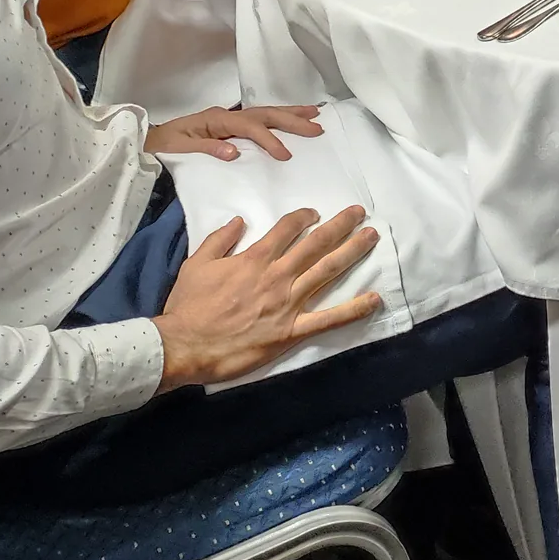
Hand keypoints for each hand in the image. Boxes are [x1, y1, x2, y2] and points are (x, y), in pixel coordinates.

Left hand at [145, 104, 323, 162]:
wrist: (149, 142)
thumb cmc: (164, 147)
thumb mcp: (180, 149)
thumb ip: (207, 149)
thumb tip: (235, 152)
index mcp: (216, 120)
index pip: (250, 127)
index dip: (269, 139)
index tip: (286, 155)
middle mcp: (226, 115)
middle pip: (265, 114)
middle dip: (291, 120)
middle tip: (317, 128)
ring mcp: (229, 118)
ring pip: (266, 112)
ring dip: (291, 113)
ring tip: (315, 114)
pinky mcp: (231, 125)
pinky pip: (260, 119)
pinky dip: (279, 118)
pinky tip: (291, 119)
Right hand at [153, 206, 383, 390]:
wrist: (184, 346)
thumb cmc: (188, 306)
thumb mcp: (196, 264)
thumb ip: (219, 240)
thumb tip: (239, 220)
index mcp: (255, 259)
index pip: (287, 229)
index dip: (304, 217)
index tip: (315, 214)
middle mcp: (277, 277)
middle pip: (316, 244)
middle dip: (340, 225)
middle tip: (361, 212)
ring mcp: (287, 304)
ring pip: (327, 271)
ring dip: (352, 252)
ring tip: (371, 237)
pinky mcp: (291, 331)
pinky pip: (328, 320)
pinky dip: (353, 309)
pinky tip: (374, 299)